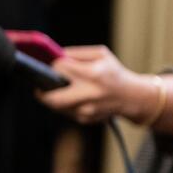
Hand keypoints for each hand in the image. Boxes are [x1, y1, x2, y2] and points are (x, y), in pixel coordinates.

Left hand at [38, 46, 152, 124]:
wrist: (132, 97)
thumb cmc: (113, 72)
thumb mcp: (100, 54)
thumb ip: (76, 53)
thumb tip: (54, 56)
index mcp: (93, 74)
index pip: (60, 69)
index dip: (54, 66)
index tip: (54, 65)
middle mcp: (90, 94)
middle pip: (52, 97)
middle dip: (41, 91)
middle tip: (39, 86)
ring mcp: (87, 110)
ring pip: (56, 106)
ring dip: (51, 97)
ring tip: (56, 88)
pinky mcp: (85, 119)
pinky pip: (65, 111)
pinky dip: (63, 104)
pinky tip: (71, 97)